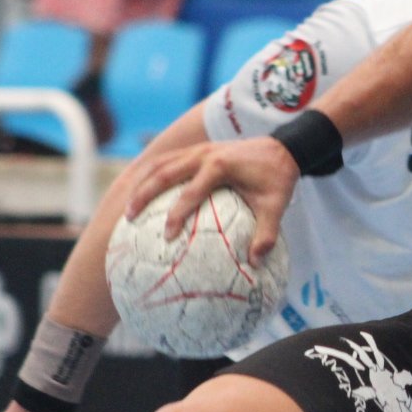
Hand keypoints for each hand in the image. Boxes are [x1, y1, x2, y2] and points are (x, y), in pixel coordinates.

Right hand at [125, 135, 298, 262]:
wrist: (283, 148)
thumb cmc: (277, 179)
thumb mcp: (276, 206)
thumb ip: (266, 234)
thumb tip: (255, 264)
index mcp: (220, 166)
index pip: (191, 192)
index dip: (176, 215)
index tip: (167, 237)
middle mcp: (204, 154)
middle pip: (164, 172)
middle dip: (144, 195)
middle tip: (129, 219)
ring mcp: (199, 149)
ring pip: (161, 164)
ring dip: (142, 185)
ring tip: (128, 209)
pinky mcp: (198, 150)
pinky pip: (168, 160)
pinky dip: (151, 174)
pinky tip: (141, 193)